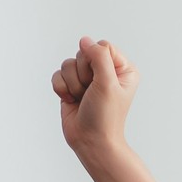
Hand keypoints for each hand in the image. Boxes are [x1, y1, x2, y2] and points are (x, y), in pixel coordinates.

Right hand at [52, 36, 138, 162]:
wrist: (90, 141)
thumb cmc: (105, 116)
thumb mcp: (108, 83)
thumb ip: (99, 57)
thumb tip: (85, 40)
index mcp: (123, 69)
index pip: (103, 46)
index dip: (95, 60)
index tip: (100, 80)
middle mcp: (106, 71)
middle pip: (84, 53)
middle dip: (82, 74)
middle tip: (90, 92)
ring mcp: (88, 79)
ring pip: (68, 63)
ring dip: (72, 83)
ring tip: (81, 98)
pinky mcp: (72, 86)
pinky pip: (58, 74)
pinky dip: (61, 88)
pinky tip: (70, 101)